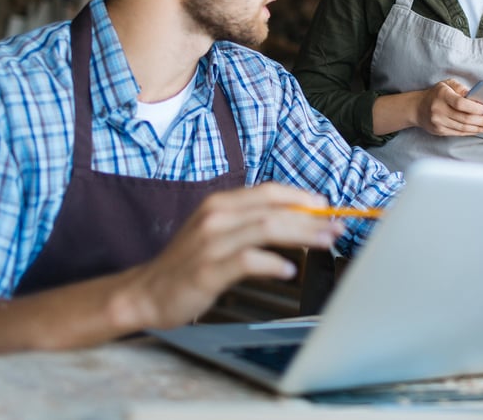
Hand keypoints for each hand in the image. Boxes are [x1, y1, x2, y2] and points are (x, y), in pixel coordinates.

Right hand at [130, 183, 344, 328]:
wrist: (146, 291)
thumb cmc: (189, 262)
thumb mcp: (218, 231)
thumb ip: (251, 221)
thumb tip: (297, 218)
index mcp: (221, 202)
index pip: (271, 191)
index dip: (302, 197)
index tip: (326, 207)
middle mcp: (217, 216)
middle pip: (275, 209)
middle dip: (312, 217)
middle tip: (336, 227)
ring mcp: (211, 242)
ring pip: (266, 228)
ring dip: (302, 235)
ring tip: (325, 243)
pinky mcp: (207, 269)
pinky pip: (247, 260)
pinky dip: (273, 263)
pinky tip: (289, 270)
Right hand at [415, 79, 482, 136]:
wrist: (417, 108)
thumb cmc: (436, 94)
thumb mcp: (447, 84)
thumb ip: (461, 88)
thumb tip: (475, 96)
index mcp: (442, 95)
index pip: (461, 103)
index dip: (475, 108)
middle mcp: (439, 109)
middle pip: (464, 118)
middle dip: (481, 121)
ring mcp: (438, 122)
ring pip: (462, 128)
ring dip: (477, 128)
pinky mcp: (439, 131)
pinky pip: (458, 133)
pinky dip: (470, 132)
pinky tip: (477, 130)